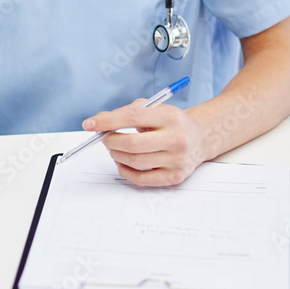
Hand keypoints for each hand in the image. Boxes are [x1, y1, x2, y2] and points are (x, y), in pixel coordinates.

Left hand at [82, 100, 205, 186]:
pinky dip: (125, 170)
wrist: (200, 138)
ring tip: (114, 148)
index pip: (133, 117)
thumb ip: (126, 112)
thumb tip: (98, 121)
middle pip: (132, 144)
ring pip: (134, 162)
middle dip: (110, 141)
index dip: (108, 121)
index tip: (89, 124)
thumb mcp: (154, 109)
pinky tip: (122, 162)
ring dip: (116, 155)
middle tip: (103, 138)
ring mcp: (177, 160)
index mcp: (170, 117)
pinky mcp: (175, 177)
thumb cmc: (170, 123)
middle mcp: (177, 138)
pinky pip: (141, 179)